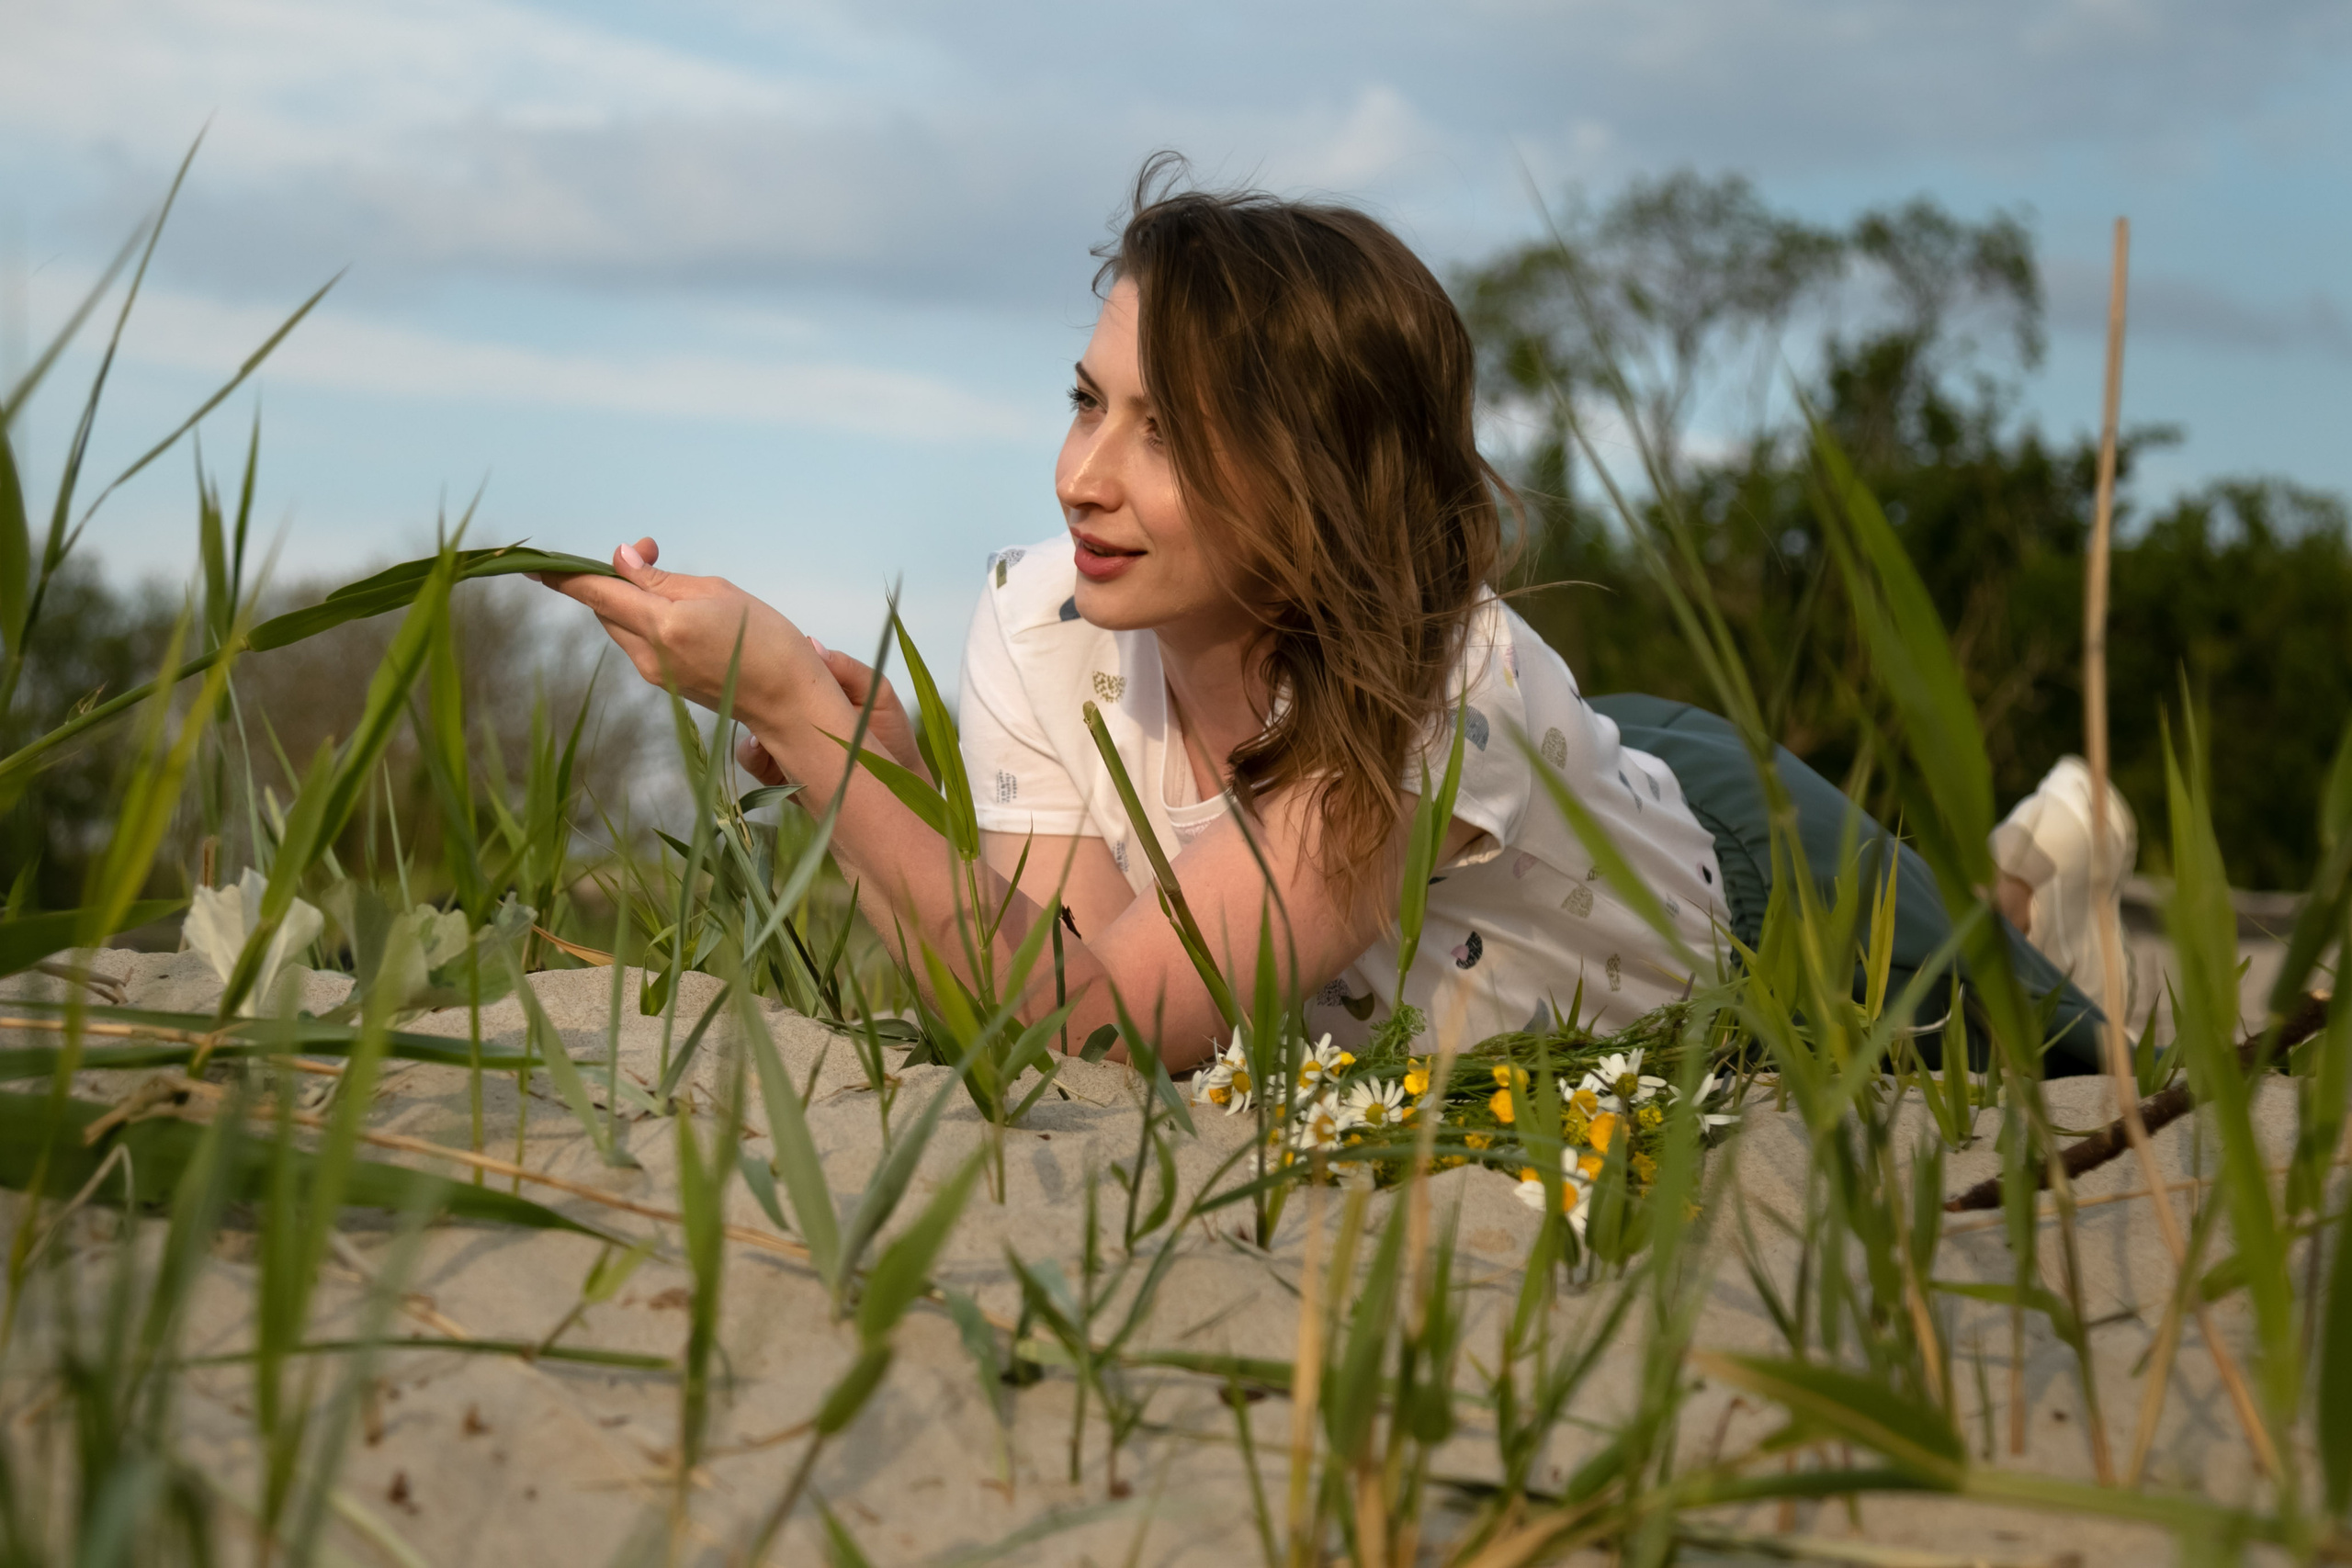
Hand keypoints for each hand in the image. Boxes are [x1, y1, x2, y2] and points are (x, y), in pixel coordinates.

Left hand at [537, 537, 820, 721]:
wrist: (789, 700)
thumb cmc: (766, 640)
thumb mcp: (718, 592)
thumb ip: (662, 578)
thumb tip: (622, 559)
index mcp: (664, 624)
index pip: (598, 592)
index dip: (564, 576)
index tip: (534, 563)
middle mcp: (650, 654)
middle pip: (607, 608)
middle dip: (616, 576)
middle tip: (652, 550)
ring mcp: (655, 673)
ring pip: (621, 626)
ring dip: (630, 599)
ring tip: (669, 580)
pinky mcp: (665, 683)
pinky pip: (639, 643)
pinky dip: (644, 621)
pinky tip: (675, 612)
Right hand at [736, 639, 929, 786]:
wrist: (896, 787)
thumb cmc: (890, 734)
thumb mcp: (877, 694)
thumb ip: (848, 670)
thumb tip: (810, 643)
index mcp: (814, 691)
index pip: (784, 670)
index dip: (774, 662)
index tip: (772, 659)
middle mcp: (793, 715)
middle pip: (759, 696)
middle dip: (754, 691)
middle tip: (756, 690)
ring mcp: (783, 743)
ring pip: (751, 727)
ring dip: (751, 723)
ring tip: (760, 726)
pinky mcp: (778, 772)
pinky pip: (754, 761)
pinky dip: (751, 754)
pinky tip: (760, 747)